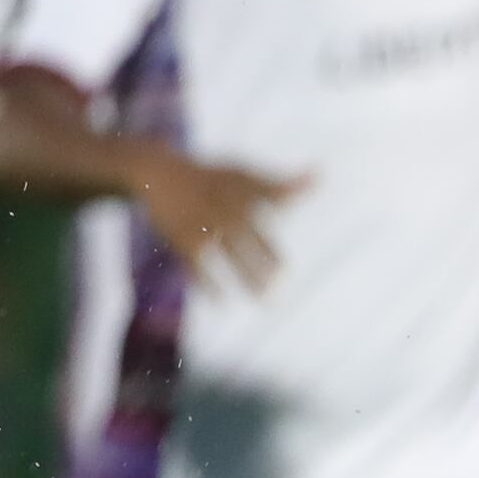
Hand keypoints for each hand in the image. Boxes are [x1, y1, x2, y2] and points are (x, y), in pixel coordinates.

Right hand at [132, 148, 306, 292]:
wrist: (158, 175)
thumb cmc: (212, 178)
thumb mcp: (244, 174)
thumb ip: (280, 183)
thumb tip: (320, 175)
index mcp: (240, 191)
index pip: (266, 208)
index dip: (277, 227)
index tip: (290, 253)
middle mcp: (221, 206)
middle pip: (248, 237)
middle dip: (266, 260)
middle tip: (283, 280)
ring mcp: (200, 223)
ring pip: (227, 253)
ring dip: (245, 276)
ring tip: (263, 298)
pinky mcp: (180, 238)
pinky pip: (195, 264)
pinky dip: (206, 283)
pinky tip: (221, 303)